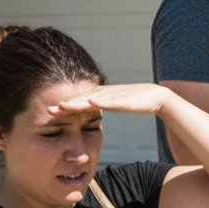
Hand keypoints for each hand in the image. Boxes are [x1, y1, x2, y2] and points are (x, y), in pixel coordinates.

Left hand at [50, 84, 171, 116]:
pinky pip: (113, 100)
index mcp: (103, 96)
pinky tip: (91, 101)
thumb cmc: (138, 102)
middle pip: (83, 99)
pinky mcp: (127, 98)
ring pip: (94, 99)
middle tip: (49, 109)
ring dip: (78, 102)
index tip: (50, 111)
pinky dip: (102, 101)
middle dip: (66, 104)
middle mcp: (106, 94)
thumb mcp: (118, 104)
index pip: (81, 102)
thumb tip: (94, 113)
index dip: (66, 106)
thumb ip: (106, 105)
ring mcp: (116, 95)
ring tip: (64, 105)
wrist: (158, 96)